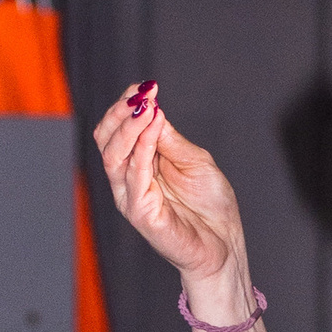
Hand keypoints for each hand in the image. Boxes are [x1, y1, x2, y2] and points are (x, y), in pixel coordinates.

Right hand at [94, 81, 246, 292]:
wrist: (224, 244)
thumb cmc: (210, 206)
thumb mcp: (192, 159)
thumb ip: (168, 138)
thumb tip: (150, 107)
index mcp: (138, 167)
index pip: (117, 132)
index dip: (126, 107)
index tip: (143, 86)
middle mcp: (128, 181)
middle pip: (107, 141)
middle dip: (121, 113)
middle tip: (141, 93)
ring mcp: (132, 198)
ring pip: (114, 155)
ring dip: (129, 125)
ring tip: (147, 106)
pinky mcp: (141, 214)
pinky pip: (134, 177)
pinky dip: (143, 147)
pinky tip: (155, 125)